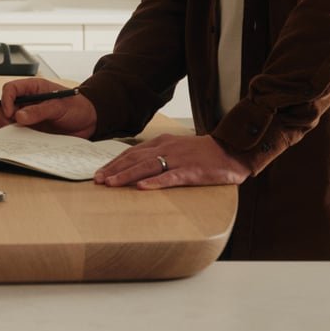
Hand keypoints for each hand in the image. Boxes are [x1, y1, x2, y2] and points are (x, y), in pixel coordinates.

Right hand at [0, 77, 96, 137]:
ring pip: (10, 121)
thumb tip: (20, 116)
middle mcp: (28, 101)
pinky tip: (24, 142)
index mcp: (33, 88)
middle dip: (5, 117)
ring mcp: (29, 115)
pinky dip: (18, 138)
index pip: (11, 89)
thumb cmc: (77, 107)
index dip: (6, 99)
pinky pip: (20, 133)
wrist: (89, 121)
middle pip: (5, 105)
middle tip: (11, 128)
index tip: (11, 113)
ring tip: (17, 136)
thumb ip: (40, 110)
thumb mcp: (59, 106)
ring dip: (10, 128)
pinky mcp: (32, 129)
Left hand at [93, 133, 250, 189]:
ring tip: (112, 184)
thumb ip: (158, 155)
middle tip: (98, 180)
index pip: (132, 153)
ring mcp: (179, 159)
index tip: (99, 173)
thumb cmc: (203, 153)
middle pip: (135, 159)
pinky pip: (171, 177)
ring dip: (128, 175)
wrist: (231, 150)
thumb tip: (137, 168)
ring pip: (148, 167)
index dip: (114, 163)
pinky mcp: (191, 171)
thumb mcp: (176, 149)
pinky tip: (143, 188)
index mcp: (162, 143)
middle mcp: (167, 148)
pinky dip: (156, 182)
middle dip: (114, 170)